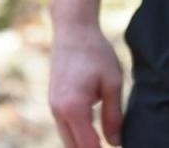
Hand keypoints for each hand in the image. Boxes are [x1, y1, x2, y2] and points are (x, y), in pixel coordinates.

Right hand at [50, 0, 124, 147]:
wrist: (73, 31)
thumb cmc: (96, 53)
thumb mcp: (113, 83)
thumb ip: (114, 116)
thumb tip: (116, 143)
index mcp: (74, 109)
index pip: (88, 146)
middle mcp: (59, 112)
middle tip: (110, 145)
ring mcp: (53, 107)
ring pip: (67, 139)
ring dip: (83, 144)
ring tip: (102, 140)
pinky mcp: (53, 102)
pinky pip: (64, 127)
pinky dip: (77, 134)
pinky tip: (92, 131)